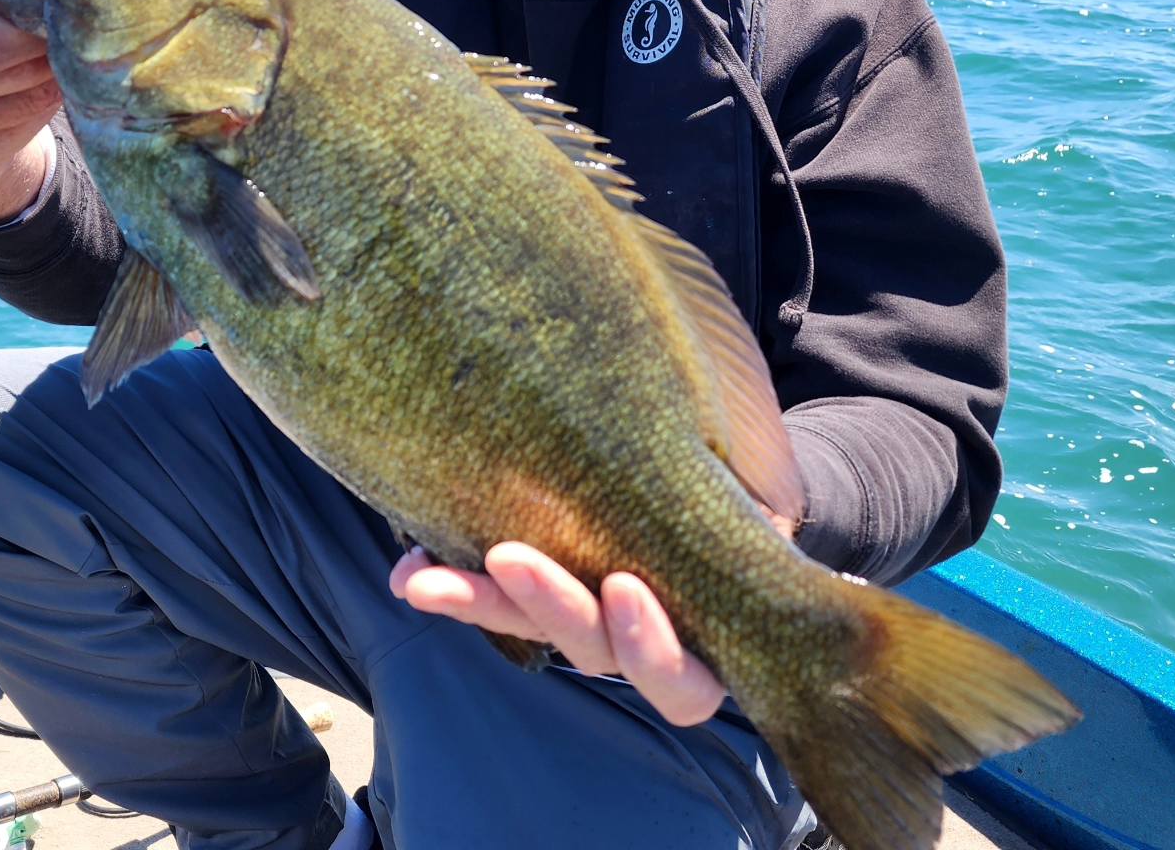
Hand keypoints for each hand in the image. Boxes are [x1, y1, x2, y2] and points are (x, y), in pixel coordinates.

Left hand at [392, 518, 784, 726]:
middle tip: (509, 557)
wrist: (717, 501)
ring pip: (534, 630)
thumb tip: (766, 517)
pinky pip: (495, 601)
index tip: (625, 588)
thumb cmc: (744, 520)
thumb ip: (758, 530)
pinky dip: (454, 584)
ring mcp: (584, 621)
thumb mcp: (759, 526)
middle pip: (591, 652)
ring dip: (478, 601)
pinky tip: (407, 568)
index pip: (679, 673)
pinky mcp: (542, 590)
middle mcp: (635, 646)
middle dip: (549, 605)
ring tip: (423, 578)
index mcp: (704, 643)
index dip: (648, 642)